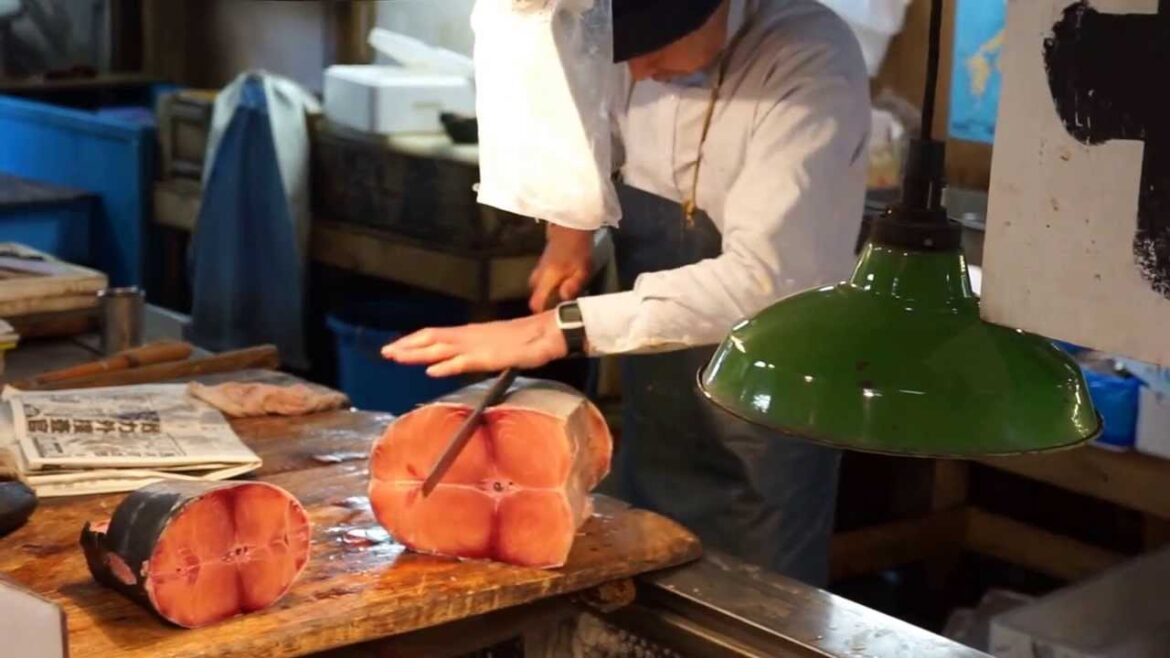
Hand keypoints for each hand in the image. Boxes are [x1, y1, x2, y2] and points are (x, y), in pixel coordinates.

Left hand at [381, 311, 566, 376]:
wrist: (546, 333)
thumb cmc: (525, 339)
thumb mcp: (495, 344)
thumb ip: (477, 350)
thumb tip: (462, 358)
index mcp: (469, 333)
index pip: (435, 334)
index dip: (414, 340)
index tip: (395, 347)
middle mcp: (468, 336)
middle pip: (430, 339)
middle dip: (407, 346)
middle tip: (385, 353)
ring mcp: (477, 346)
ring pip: (440, 348)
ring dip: (417, 354)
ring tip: (397, 357)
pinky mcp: (488, 357)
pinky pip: (463, 362)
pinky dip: (445, 366)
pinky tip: (431, 371)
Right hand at [529, 224, 593, 313]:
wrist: (571, 226)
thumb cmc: (578, 248)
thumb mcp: (581, 270)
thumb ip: (572, 286)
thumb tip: (564, 300)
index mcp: (546, 279)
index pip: (536, 303)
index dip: (541, 313)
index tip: (551, 320)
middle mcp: (538, 276)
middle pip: (536, 297)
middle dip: (545, 305)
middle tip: (559, 311)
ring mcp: (539, 270)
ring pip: (538, 289)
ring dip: (548, 296)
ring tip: (562, 301)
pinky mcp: (543, 265)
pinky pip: (542, 282)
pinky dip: (549, 287)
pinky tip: (562, 288)